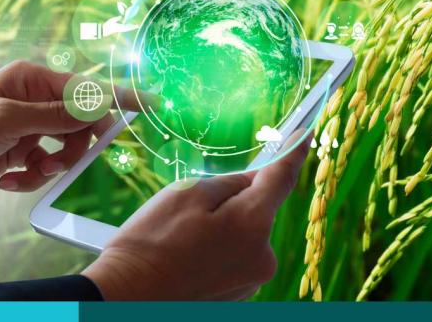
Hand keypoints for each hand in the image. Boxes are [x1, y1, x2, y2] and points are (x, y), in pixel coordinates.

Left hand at [0, 60, 111, 194]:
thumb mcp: (9, 121)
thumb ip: (57, 116)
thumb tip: (98, 107)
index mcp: (33, 79)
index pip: (86, 87)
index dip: (120, 96)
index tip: (153, 101)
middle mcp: (35, 98)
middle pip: (81, 123)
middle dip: (73, 147)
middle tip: (61, 165)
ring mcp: (30, 125)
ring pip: (67, 146)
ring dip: (53, 165)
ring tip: (30, 174)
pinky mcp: (23, 149)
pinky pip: (47, 163)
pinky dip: (33, 176)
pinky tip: (10, 180)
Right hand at [82, 131, 309, 299]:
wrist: (126, 299)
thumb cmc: (151, 243)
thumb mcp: (187, 193)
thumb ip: (231, 181)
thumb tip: (255, 181)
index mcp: (253, 224)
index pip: (282, 176)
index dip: (294, 150)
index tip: (306, 132)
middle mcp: (263, 255)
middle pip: (259, 207)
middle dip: (234, 199)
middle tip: (192, 210)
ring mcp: (253, 279)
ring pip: (246, 233)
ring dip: (226, 226)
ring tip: (183, 240)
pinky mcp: (240, 294)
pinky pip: (237, 255)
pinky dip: (220, 249)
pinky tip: (188, 256)